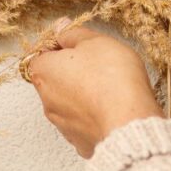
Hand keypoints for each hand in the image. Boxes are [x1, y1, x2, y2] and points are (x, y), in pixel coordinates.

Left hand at [27, 21, 163, 157]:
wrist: (129, 123)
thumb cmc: (112, 79)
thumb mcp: (96, 41)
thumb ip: (74, 33)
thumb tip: (62, 28)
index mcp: (44, 72)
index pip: (41, 55)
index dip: (60, 48)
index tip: (80, 47)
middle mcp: (47, 101)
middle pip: (55, 81)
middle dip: (73, 73)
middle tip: (99, 66)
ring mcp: (62, 125)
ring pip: (69, 104)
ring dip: (84, 96)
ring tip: (109, 90)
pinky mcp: (80, 142)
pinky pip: (84, 124)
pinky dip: (94, 117)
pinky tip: (112, 111)